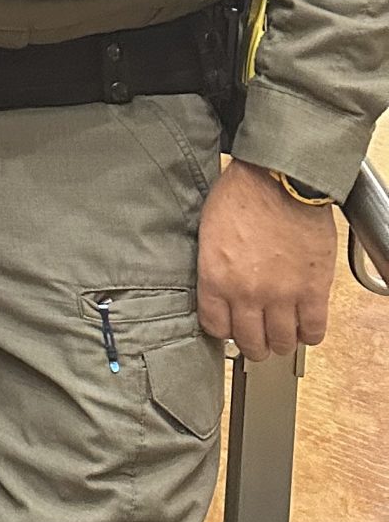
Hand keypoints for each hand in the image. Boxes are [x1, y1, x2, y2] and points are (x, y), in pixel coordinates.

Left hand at [197, 158, 337, 360]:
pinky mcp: (314, 290)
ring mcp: (282, 295)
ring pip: (282, 343)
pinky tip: (304, 324)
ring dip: (281, 340)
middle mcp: (247, 293)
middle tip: (258, 334)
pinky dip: (309, 333)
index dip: (224, 329)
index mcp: (216, 277)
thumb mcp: (208, 230)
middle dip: (253, 343)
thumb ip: (213, 265)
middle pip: (251, 343)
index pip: (215, 327)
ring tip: (281, 330)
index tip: (230, 325)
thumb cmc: (242, 193)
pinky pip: (314, 331)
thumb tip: (215, 288)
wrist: (280, 178)